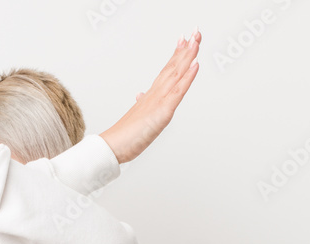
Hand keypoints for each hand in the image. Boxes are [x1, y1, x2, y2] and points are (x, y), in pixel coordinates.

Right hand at [100, 29, 200, 163]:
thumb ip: (141, 105)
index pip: (167, 71)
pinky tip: (195, 64)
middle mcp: (156, 93)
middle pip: (173, 67)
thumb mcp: (137, 117)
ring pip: (177, 74)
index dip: (177, 55)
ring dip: (188, 56)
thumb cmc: (124, 135)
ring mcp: (159, 101)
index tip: (184, 40)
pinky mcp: (163, 111)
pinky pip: (178, 92)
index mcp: (151, 95)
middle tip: (195, 31)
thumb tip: (141, 95)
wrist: (113, 145)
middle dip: (186, 49)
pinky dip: (188, 77)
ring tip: (196, 39)